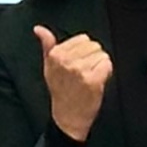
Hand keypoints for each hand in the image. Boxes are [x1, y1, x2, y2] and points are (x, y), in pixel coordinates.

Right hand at [33, 26, 112, 142]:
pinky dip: (106, 73)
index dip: (83, 52)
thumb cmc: (60, 92)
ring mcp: (80, 70)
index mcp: (55, 54)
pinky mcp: (93, 80)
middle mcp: (67, 61)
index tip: (78, 64)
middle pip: (94, 45)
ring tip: (90, 78)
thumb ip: (46, 45)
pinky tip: (97, 82)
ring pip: (102, 55)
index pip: (82, 38)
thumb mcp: (49, 67)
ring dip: (100, 66)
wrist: (67, 118)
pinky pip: (107, 65)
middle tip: (84, 73)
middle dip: (93, 58)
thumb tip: (39, 29)